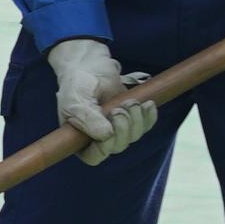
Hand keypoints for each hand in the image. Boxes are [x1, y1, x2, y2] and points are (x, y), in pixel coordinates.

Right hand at [46, 38, 156, 166]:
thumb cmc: (77, 84)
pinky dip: (149, 116)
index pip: (94, 156)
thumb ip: (86, 118)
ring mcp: (117, 130)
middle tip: (119, 108)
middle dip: (123, 128)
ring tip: (129, 101)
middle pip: (118, 146)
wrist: (91, 66)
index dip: (104, 147)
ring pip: (134, 136)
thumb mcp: (75, 100)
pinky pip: (146, 126)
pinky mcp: (132, 119)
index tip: (108, 129)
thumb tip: (106, 135)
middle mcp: (98, 138)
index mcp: (78, 138)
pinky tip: (147, 103)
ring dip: (136, 119)